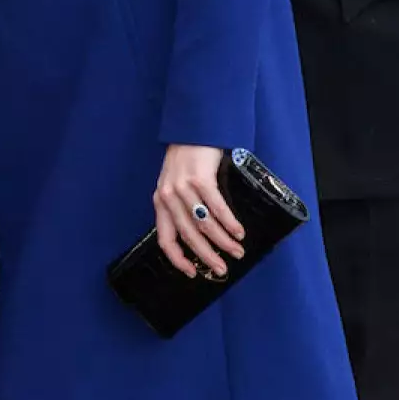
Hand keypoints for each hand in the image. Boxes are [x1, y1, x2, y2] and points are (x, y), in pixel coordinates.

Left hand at [154, 145, 245, 278]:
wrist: (193, 127)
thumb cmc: (187, 157)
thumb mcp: (175, 183)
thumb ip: (181, 205)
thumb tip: (201, 234)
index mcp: (160, 201)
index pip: (165, 239)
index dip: (178, 259)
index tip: (193, 272)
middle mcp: (168, 197)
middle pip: (188, 235)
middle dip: (207, 255)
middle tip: (222, 269)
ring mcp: (183, 187)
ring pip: (204, 224)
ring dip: (222, 241)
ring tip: (237, 251)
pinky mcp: (200, 178)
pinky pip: (216, 207)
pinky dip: (229, 222)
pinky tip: (238, 231)